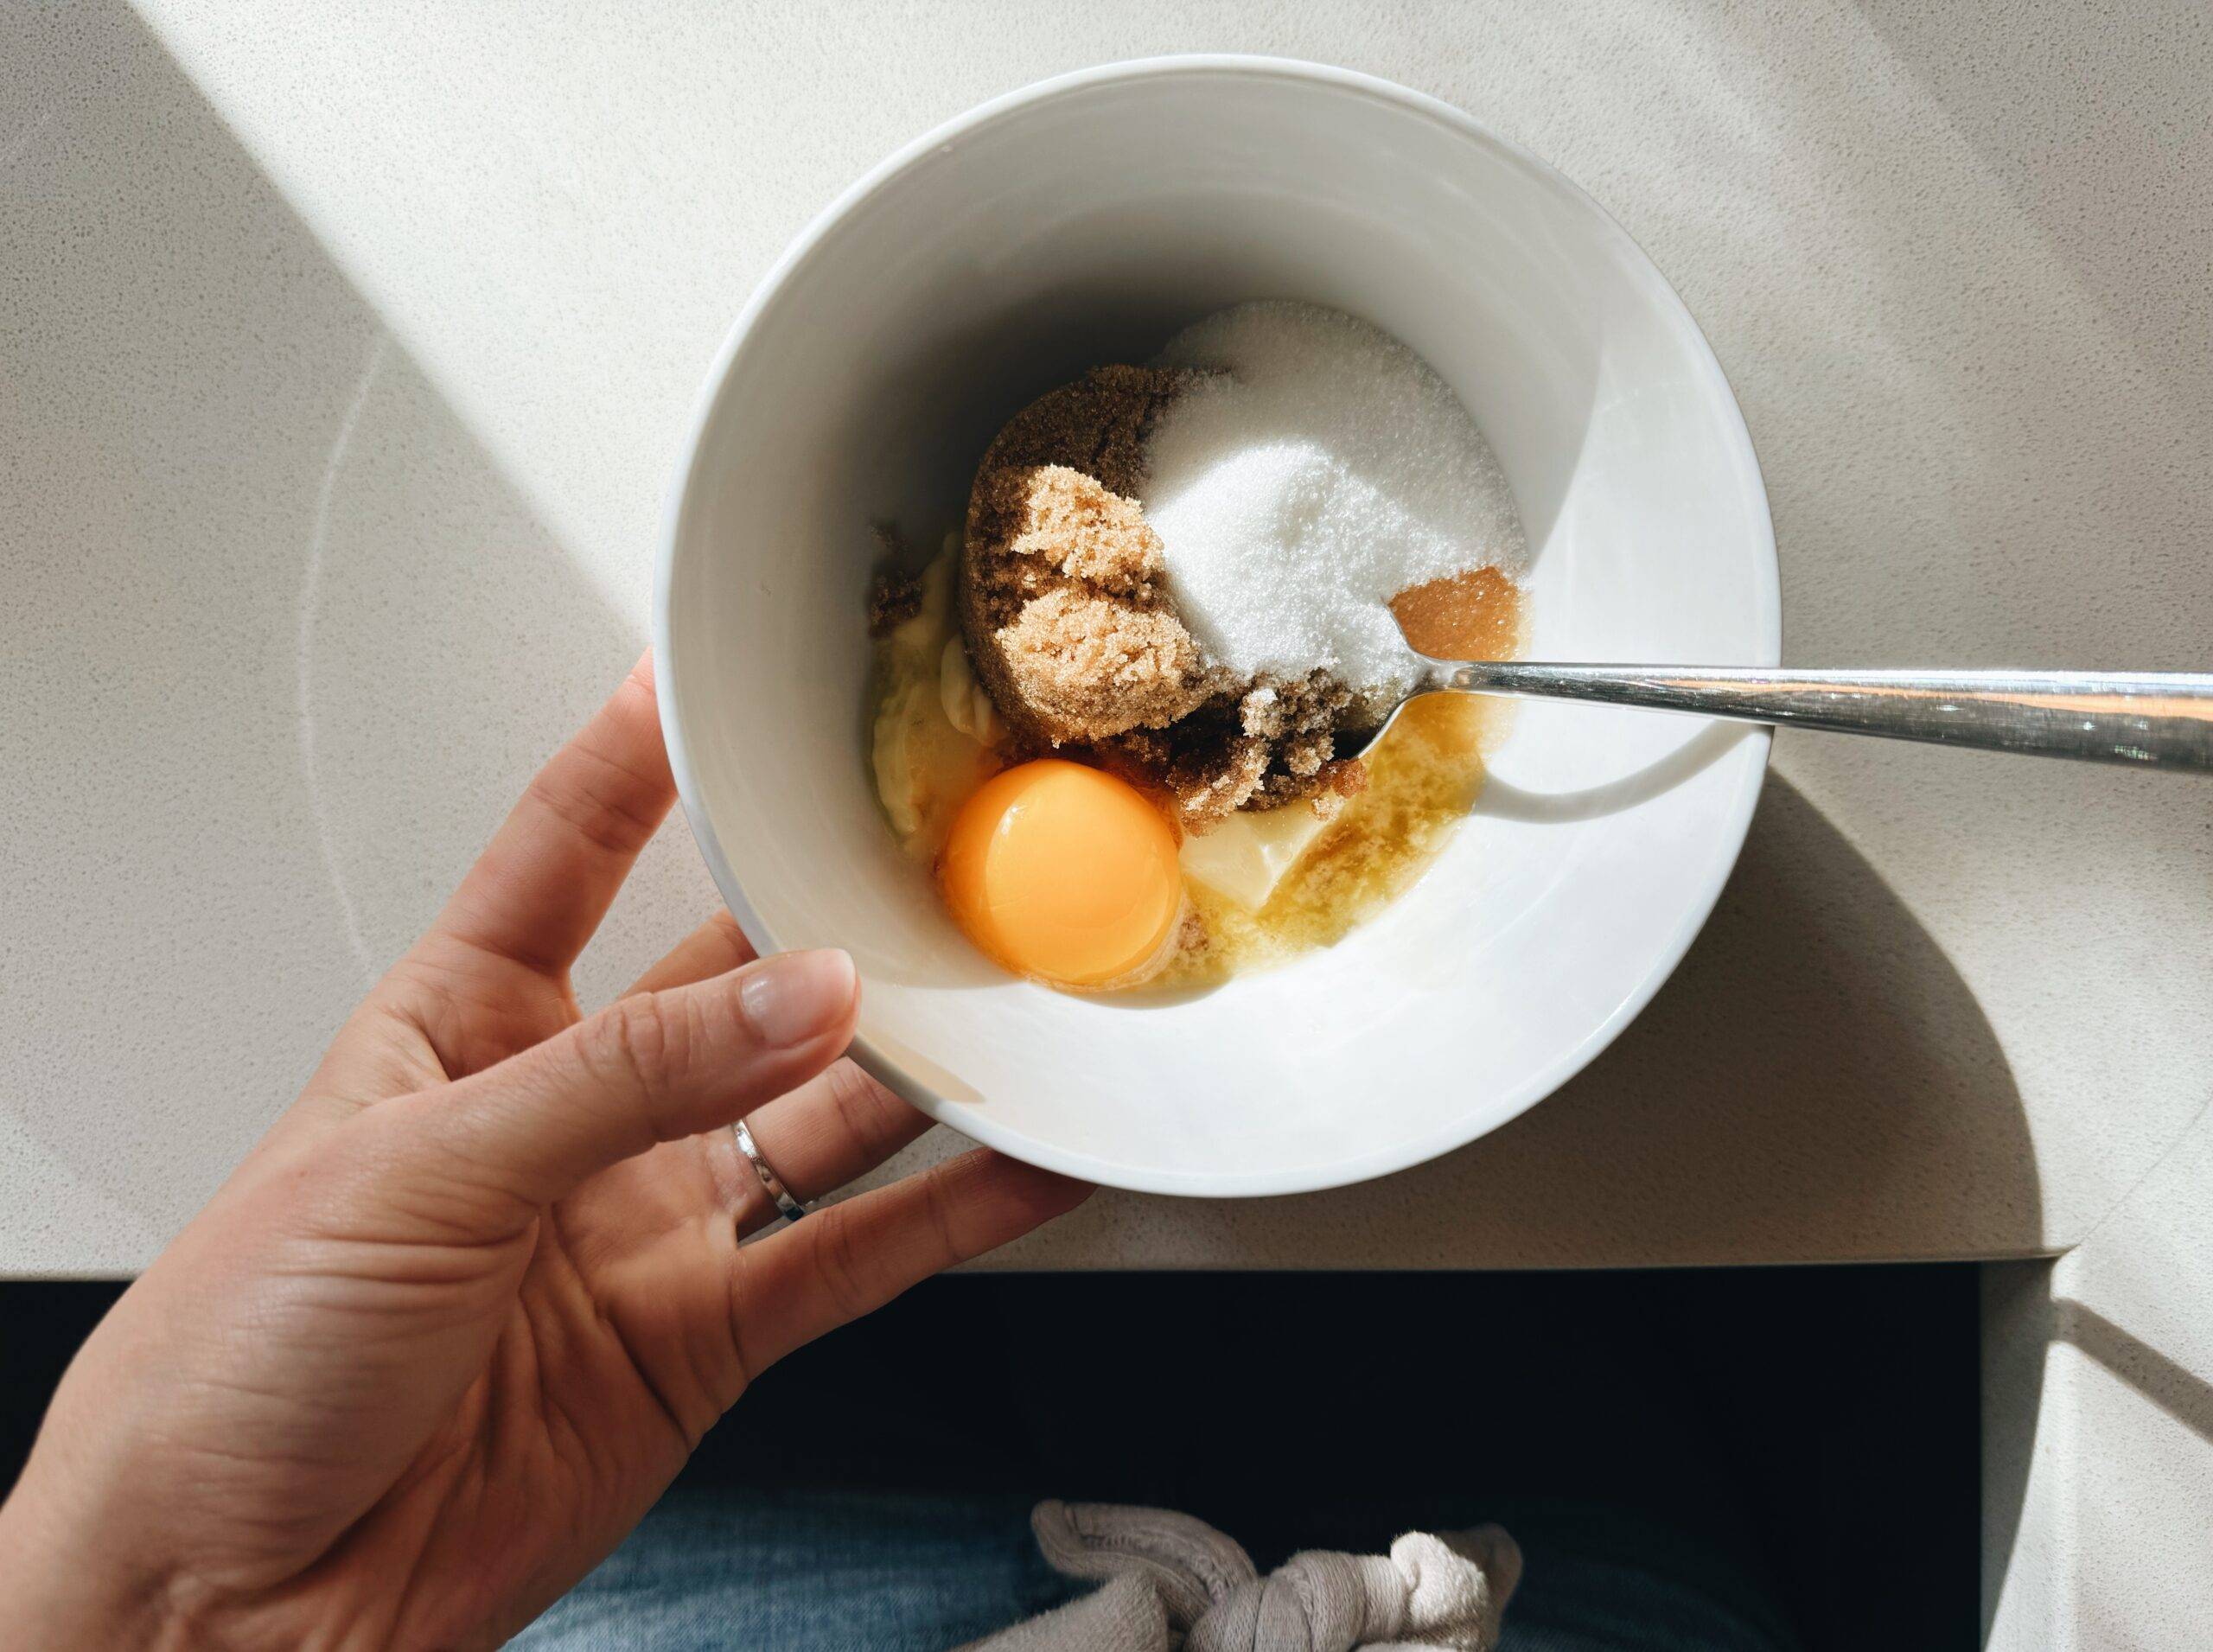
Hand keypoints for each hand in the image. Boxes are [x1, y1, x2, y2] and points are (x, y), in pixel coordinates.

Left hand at [0, 656, 1087, 1648]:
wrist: (231, 1600)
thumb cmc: (229, 1367)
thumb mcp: (417, 1170)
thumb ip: (627, 1081)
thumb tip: (798, 1001)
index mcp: (458, 1030)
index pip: (564, 851)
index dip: (640, 758)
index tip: (720, 675)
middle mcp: (569, 1115)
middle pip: (731, 980)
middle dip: (829, 921)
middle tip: (933, 862)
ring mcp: (643, 1224)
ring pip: (819, 1116)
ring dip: (915, 1070)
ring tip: (1013, 1006)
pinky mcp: (702, 1338)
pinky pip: (853, 1258)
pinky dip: (953, 1215)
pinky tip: (1022, 1165)